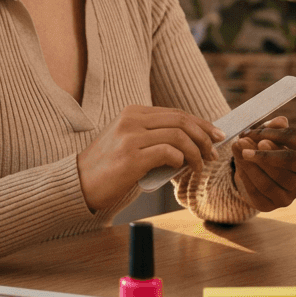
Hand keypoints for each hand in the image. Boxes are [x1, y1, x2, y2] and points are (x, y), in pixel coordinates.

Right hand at [77, 105, 221, 210]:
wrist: (79, 184)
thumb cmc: (109, 168)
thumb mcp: (131, 143)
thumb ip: (156, 138)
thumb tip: (194, 143)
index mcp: (133, 112)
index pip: (176, 113)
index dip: (200, 124)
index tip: (216, 135)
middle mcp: (132, 120)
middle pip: (181, 121)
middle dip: (204, 136)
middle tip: (214, 153)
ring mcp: (130, 137)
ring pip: (179, 136)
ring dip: (196, 152)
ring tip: (200, 166)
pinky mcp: (130, 158)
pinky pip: (168, 152)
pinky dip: (181, 160)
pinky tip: (181, 169)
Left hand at [229, 117, 295, 211]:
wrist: (263, 173)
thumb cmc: (275, 151)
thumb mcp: (279, 138)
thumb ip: (279, 129)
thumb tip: (280, 120)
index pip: (293, 161)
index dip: (276, 150)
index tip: (260, 138)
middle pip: (280, 175)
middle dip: (259, 157)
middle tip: (243, 141)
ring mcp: (284, 200)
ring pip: (265, 184)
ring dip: (248, 165)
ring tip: (236, 146)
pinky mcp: (267, 207)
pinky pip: (254, 192)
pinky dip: (244, 175)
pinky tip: (238, 161)